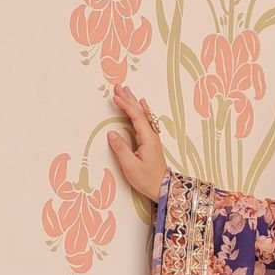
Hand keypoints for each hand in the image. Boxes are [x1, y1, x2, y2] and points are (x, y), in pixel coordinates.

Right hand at [107, 83, 166, 200]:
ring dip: (134, 102)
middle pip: (140, 112)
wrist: (163, 188)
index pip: (136, 117)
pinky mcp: (150, 142)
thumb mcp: (131, 166)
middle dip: (129, 98)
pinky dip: (141, 110)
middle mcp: (152, 136)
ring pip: (143, 115)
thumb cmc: (147, 179)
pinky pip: (145, 120)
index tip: (115, 97)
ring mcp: (152, 138)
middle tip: (118, 86)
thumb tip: (112, 133)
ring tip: (127, 90)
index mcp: (147, 139)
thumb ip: (121, 149)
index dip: (126, 105)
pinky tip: (142, 104)